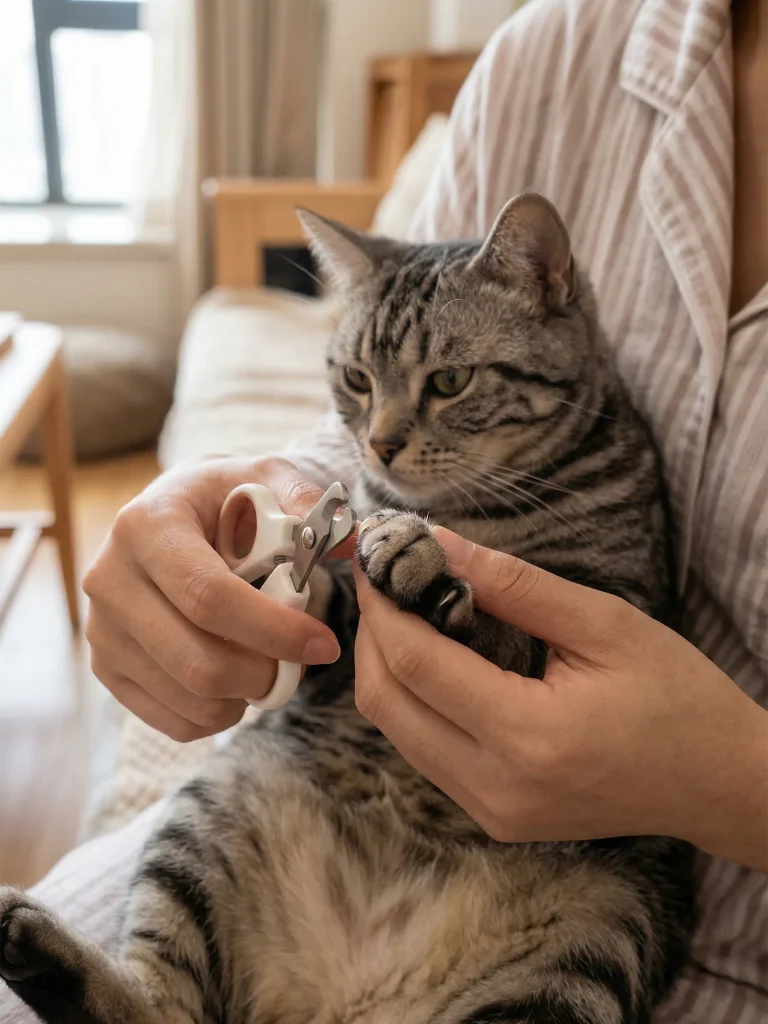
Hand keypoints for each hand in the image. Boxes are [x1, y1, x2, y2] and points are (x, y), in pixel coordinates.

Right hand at [84, 456, 353, 741]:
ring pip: (186, 695)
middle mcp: (109, 578)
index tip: (323, 644)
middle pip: (195, 659)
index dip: (272, 629)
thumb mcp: (267, 477)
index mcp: (146, 526)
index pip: (208, 596)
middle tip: (299, 665)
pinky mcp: (106, 666)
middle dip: (264, 673)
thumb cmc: (228, 499)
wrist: (176, 514)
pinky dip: (218, 715)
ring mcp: (102, 629)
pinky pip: (171, 719)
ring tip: (269, 666)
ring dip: (245, 696)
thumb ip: (306, 501)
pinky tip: (238, 684)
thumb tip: (348, 538)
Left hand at [354, 529, 767, 870]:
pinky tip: (432, 659)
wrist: (716, 781)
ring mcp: (491, 812)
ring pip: (395, 732)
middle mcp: (497, 787)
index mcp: (530, 736)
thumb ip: (514, 584)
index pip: (416, 664)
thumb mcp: (603, 623)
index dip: (383, 607)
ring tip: (403, 611)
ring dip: (386, 668)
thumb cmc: (676, 695)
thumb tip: (438, 544)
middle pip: (387, 704)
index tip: (375, 560)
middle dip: (372, 635)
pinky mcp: (493, 818)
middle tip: (383, 581)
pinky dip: (413, 701)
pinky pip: (423, 753)